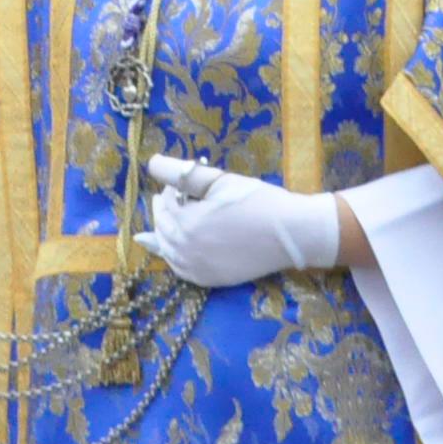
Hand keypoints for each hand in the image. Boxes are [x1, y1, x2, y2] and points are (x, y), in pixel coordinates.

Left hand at [144, 155, 345, 289]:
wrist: (291, 233)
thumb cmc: (256, 201)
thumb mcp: (217, 180)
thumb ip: (180, 172)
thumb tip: (151, 163)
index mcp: (186, 224)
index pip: (165, 204)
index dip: (170, 190)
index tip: (180, 182)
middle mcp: (187, 251)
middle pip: (162, 228)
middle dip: (163, 210)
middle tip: (169, 196)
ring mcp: (200, 270)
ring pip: (168, 251)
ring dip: (163, 234)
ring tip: (164, 220)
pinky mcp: (213, 280)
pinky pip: (182, 271)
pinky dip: (173, 257)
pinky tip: (170, 251)